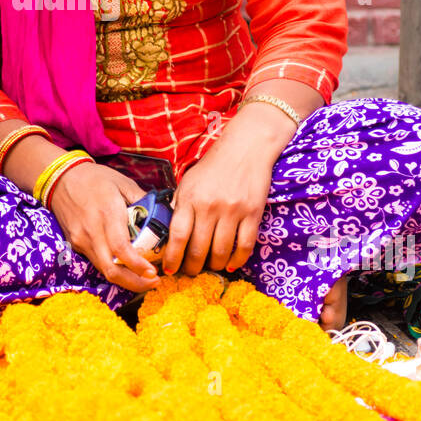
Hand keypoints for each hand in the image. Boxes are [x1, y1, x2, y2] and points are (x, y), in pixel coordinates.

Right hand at [48, 162, 160, 293]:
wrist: (61, 178)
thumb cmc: (95, 178)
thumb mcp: (123, 182)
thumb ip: (142, 200)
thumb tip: (162, 215)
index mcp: (108, 214)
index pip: (122, 249)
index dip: (138, 266)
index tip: (153, 273)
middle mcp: (93, 232)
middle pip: (111, 270)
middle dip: (134, 283)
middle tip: (153, 283)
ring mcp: (81, 240)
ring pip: (103, 270)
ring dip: (125, 280)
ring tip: (143, 278)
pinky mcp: (76, 244)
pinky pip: (96, 262)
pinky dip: (113, 268)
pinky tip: (125, 266)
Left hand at [163, 138, 275, 276]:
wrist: (246, 147)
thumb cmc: (213, 166)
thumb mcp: (188, 182)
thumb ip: (179, 206)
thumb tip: (167, 234)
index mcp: (190, 197)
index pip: (177, 235)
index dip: (172, 257)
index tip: (169, 270)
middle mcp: (210, 206)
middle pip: (199, 249)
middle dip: (192, 267)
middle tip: (190, 272)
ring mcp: (233, 210)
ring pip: (221, 251)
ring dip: (214, 266)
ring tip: (210, 267)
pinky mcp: (253, 213)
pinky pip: (245, 246)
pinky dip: (237, 260)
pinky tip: (231, 265)